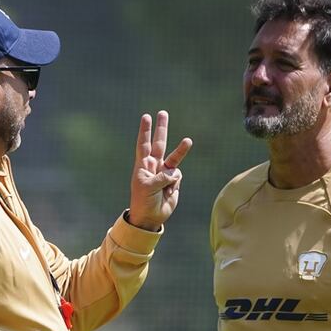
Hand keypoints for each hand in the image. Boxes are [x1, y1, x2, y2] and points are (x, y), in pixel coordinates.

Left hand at [127, 110, 192, 231]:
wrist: (151, 217)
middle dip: (161, 128)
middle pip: (159, 143)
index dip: (145, 131)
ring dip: (181, 149)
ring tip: (188, 141)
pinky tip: (168, 193)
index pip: (144, 144)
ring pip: (175, 158)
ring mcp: (165, 173)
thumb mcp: (148, 188)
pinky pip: (178, 176)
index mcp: (143, 165)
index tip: (146, 117)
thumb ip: (161, 177)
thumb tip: (174, 172)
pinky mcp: (174, 182)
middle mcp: (154, 166)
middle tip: (162, 113)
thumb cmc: (143, 201)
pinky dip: (175, 184)